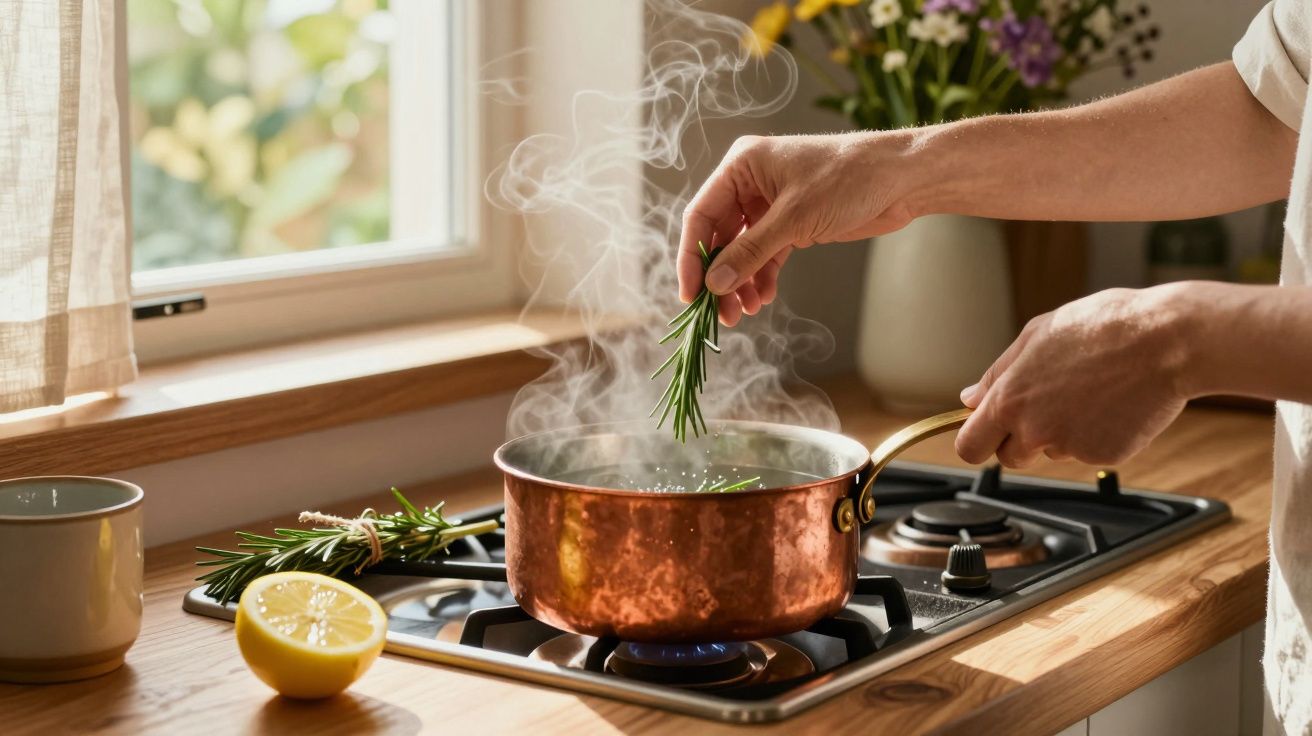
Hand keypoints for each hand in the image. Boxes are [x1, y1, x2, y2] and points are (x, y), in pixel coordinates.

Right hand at [679, 132, 917, 324]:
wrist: (901, 179)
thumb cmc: (847, 180)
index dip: (692, 257)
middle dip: (719, 276)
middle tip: (720, 313)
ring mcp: (770, 204)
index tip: (691, 294)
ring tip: (745, 311)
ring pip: (742, 250)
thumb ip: (750, 252)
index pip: (701, 215)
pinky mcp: (792, 223)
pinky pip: (765, 254)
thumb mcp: (793, 218)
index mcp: (741, 166)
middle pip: (720, 237)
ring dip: (740, 282)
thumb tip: (714, 284)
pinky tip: (762, 297)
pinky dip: (761, 277)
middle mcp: (750, 183)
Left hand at [955, 286, 1193, 467]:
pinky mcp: (1105, 456)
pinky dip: (1097, 434)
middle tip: (1045, 408)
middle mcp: (1034, 430)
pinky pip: (1089, 451)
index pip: (969, 446)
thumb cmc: (1103, 327)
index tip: (984, 433)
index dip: (975, 441)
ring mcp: (1070, 446)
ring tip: (1089, 391)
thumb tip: (969, 399)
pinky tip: (1113, 402)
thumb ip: (998, 373)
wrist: (1167, 340)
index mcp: (1009, 400)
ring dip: (1061, 433)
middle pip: (1009, 458)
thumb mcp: (1037, 334)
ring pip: (1052, 452)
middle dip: (1019, 441)